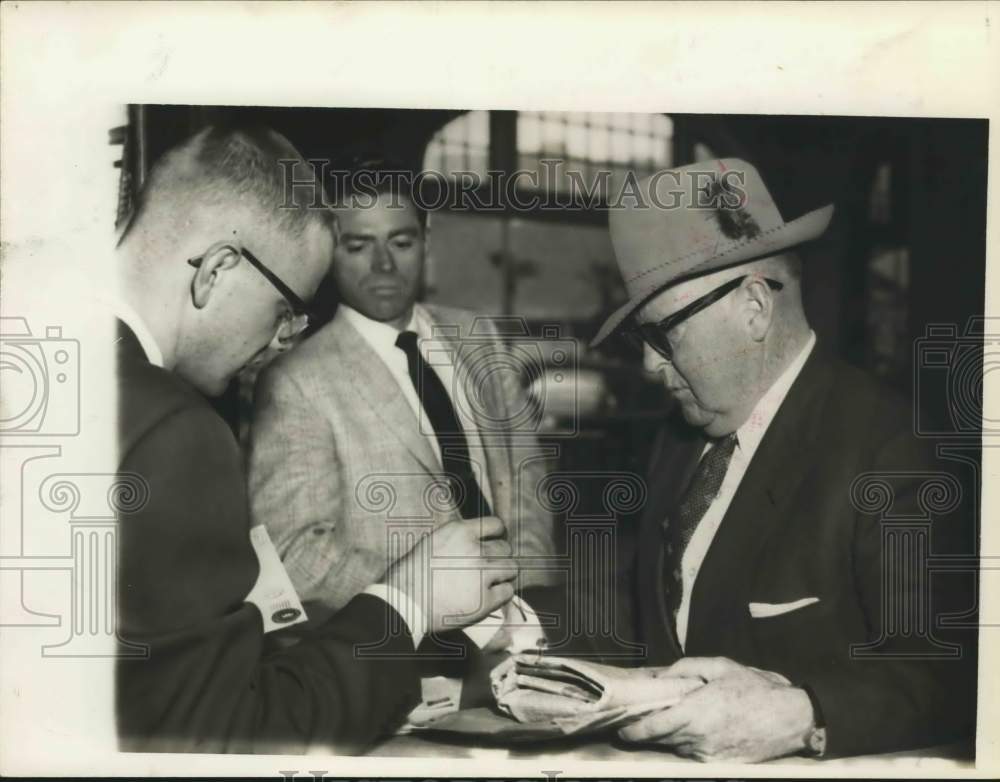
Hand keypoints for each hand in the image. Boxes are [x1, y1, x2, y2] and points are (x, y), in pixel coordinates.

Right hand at [386, 516, 517, 634]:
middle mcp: (474, 549)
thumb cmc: (411, 575)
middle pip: (505, 548)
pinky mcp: (485, 600)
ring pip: (511, 569)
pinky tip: (491, 597)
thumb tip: (479, 542)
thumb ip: (458, 540)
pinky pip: (507, 592)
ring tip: (493, 582)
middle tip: (490, 568)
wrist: (402, 603)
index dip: (498, 535)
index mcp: (459, 531)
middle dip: (499, 558)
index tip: (495, 543)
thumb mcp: (433, 542)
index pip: (496, 524)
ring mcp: (481, 574)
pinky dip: (501, 595)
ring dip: (504, 575)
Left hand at [618, 657, 814, 762]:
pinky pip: (695, 754)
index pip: (652, 729)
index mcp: (694, 713)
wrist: (791, 717)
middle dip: (649, 731)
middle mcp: (697, 738)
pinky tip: (695, 729)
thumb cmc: (755, 688)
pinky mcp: (721, 764)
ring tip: (671, 719)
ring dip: (671, 736)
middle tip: (639, 719)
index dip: (633, 731)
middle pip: (661, 740)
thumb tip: (659, 675)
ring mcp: (709, 754)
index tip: (621, 728)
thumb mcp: (718, 666)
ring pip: (677, 747)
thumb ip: (684, 668)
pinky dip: (690, 743)